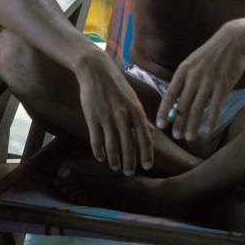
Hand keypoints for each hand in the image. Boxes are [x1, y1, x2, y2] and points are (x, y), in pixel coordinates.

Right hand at [74, 51, 153, 175]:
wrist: (95, 70)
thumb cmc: (116, 85)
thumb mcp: (133, 99)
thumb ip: (142, 117)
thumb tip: (153, 132)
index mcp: (136, 110)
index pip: (145, 137)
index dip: (146, 154)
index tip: (147, 167)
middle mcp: (123, 115)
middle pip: (128, 145)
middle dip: (130, 162)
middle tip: (129, 173)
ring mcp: (107, 117)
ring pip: (112, 145)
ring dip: (115, 160)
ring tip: (116, 168)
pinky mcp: (92, 117)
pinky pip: (96, 139)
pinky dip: (99, 151)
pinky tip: (101, 158)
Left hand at [156, 20, 244, 140]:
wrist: (234, 40)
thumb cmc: (211, 54)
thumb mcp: (193, 62)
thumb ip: (185, 79)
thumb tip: (176, 99)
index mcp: (183, 70)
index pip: (169, 94)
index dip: (164, 111)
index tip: (160, 125)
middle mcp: (194, 76)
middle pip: (182, 104)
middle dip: (178, 122)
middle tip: (176, 136)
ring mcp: (209, 80)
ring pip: (197, 108)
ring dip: (192, 125)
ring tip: (189, 137)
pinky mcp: (224, 84)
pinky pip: (215, 106)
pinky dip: (211, 120)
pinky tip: (208, 130)